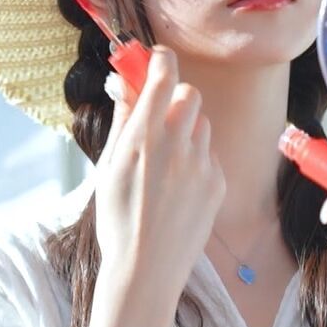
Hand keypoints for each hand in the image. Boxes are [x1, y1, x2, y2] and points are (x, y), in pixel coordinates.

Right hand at [90, 47, 225, 326]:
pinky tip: (177, 187)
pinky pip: (209, 154)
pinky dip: (196, 160)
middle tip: (159, 116)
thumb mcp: (109, 164)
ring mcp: (201, 164)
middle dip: (175, 97)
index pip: (164, 76)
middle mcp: (176, 146)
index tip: (156, 59)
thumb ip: (123, 117)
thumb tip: (125, 78)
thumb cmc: (118, 215)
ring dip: (186, 131)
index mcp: (143, 138)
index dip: (161, 61)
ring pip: (201, 125)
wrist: (145, 267)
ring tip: (164, 163)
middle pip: (190, 94)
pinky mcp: (218, 182)